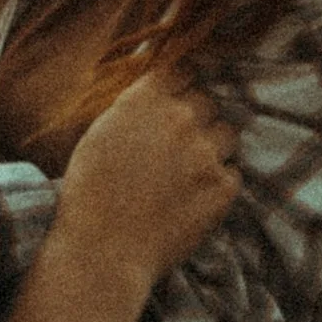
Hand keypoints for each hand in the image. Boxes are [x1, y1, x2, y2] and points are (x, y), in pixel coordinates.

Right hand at [60, 70, 236, 282]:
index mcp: (146, 99)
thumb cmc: (89, 195)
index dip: (180, 88)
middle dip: (196, 120)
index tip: (176, 103)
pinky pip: (232, 173)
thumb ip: (134, 108)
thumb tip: (158, 93)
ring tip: (189, 174)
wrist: (103, 251)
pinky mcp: (223, 187)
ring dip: (213, 147)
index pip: (182, 71)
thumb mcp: (100, 133)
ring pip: (226, 133)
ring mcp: (205, 152)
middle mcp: (180, 118)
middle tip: (179, 147)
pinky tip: (194, 200)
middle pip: (207, 101)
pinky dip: (218, 184)